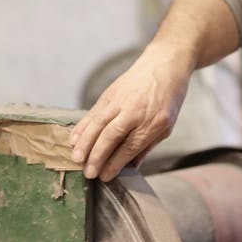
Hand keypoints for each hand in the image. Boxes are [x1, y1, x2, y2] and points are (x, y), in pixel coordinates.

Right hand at [69, 47, 191, 180]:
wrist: (164, 65)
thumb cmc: (168, 98)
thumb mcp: (167, 125)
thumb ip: (147, 146)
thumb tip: (130, 167)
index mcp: (153, 122)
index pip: (130, 147)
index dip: (115, 163)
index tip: (105, 176)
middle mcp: (135, 111)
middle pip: (111, 136)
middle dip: (97, 157)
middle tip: (87, 173)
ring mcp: (120, 100)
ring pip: (98, 124)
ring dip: (85, 143)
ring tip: (76, 159)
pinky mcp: (109, 93)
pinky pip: (93, 112)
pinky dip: (82, 126)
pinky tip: (74, 139)